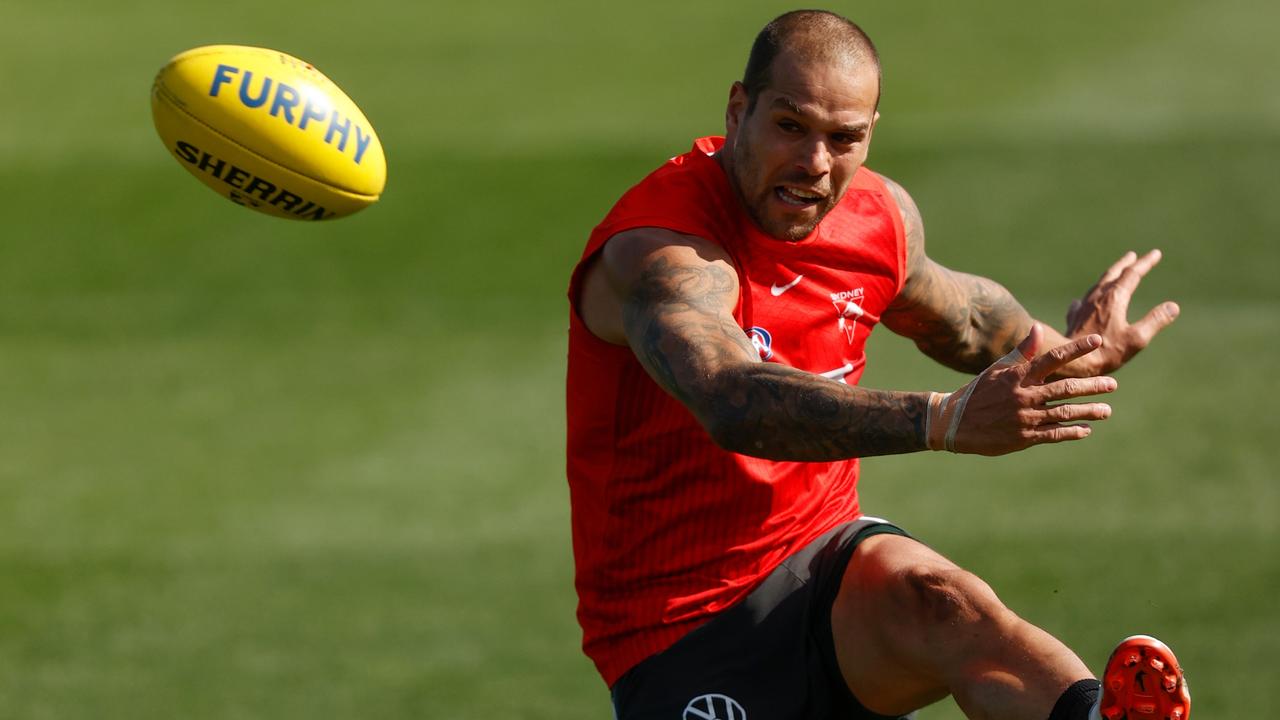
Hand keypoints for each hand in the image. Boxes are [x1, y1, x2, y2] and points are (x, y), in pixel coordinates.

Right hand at [927, 325, 1116, 455]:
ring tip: (1107, 410)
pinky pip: (1054, 434)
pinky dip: (1072, 432)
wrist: (954, 423)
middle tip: (1112, 384)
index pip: (1052, 359)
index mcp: (1018, 376)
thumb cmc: (978, 392)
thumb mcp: (997, 369)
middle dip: (1092, 386)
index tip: (1097, 340)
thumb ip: (1021, 351)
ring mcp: (1025, 418)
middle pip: (1065, 388)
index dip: (1076, 349)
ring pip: (1064, 413)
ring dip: (1088, 411)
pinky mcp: (1024, 438)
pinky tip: (1086, 429)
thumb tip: (1038, 328)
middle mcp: (1024, 396)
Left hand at [1064, 249, 1179, 374]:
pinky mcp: (1074, 319)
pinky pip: (1081, 303)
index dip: (1145, 263)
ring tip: (1114, 274)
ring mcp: (1083, 307)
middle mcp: (1097, 298)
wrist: (1071, 362)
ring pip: (1097, 286)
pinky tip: (1081, 302)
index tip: (1155, 253)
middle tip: (1133, 256)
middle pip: (1113, 275)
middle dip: (1125, 264)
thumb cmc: (1106, 352)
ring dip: (1108, 277)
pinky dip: (1088, 298)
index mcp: (1114, 298)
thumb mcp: (1137, 338)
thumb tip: (1173, 306)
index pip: (1132, 274)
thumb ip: (1155, 321)